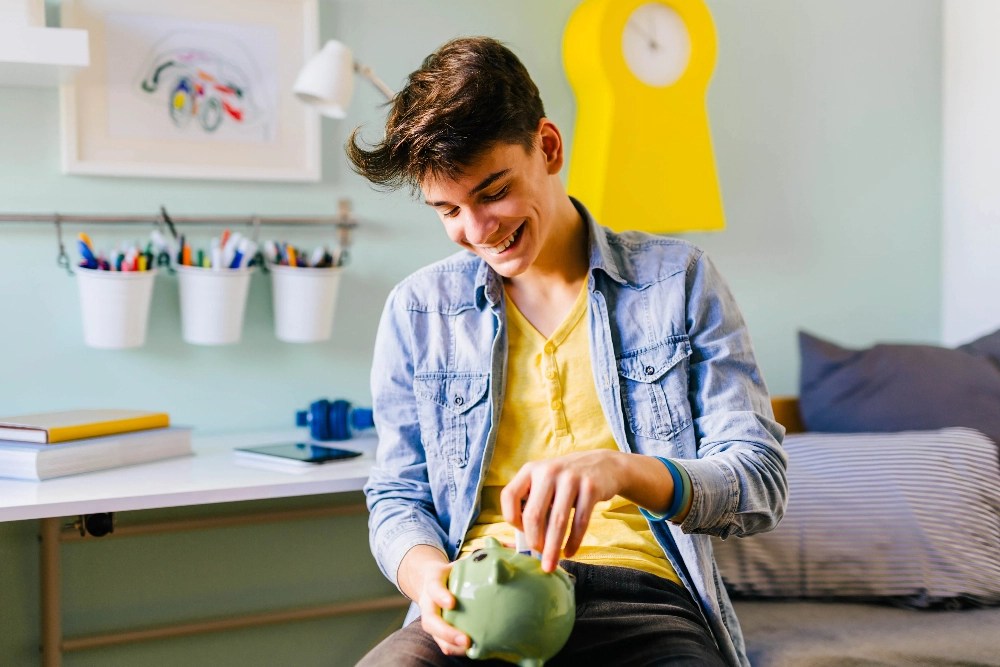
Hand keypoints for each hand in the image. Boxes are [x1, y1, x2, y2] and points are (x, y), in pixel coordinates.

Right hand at [398, 545, 469, 656]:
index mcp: (433, 581)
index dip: (441, 595)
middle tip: (464, 639)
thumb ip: (479, 557)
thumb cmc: (451, 572)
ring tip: (469, 649)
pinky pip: (441, 642)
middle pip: (430, 620)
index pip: (434, 587)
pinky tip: (471, 651)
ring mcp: (430, 617)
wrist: (429, 580)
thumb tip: (507, 548)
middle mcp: (428, 602)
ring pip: (434, 635)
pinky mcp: (436, 629)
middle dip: (445, 631)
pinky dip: (454, 649)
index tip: (451, 602)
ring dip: (450, 644)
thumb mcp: (460, 561)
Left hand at [500, 450, 624, 571]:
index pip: (509, 496)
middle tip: (537, 554)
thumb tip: (522, 541)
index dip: (511, 518)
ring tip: (550, 564)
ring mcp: (571, 478)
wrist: (603, 465)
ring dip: (553, 548)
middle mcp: (548, 471)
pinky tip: (569, 552)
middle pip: (533, 514)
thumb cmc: (566, 480)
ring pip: (558, 520)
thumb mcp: (545, 481)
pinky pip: (580, 521)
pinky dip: (573, 541)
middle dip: (534, 541)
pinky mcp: (591, 487)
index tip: (521, 532)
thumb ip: (532, 502)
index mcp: (530, 470)